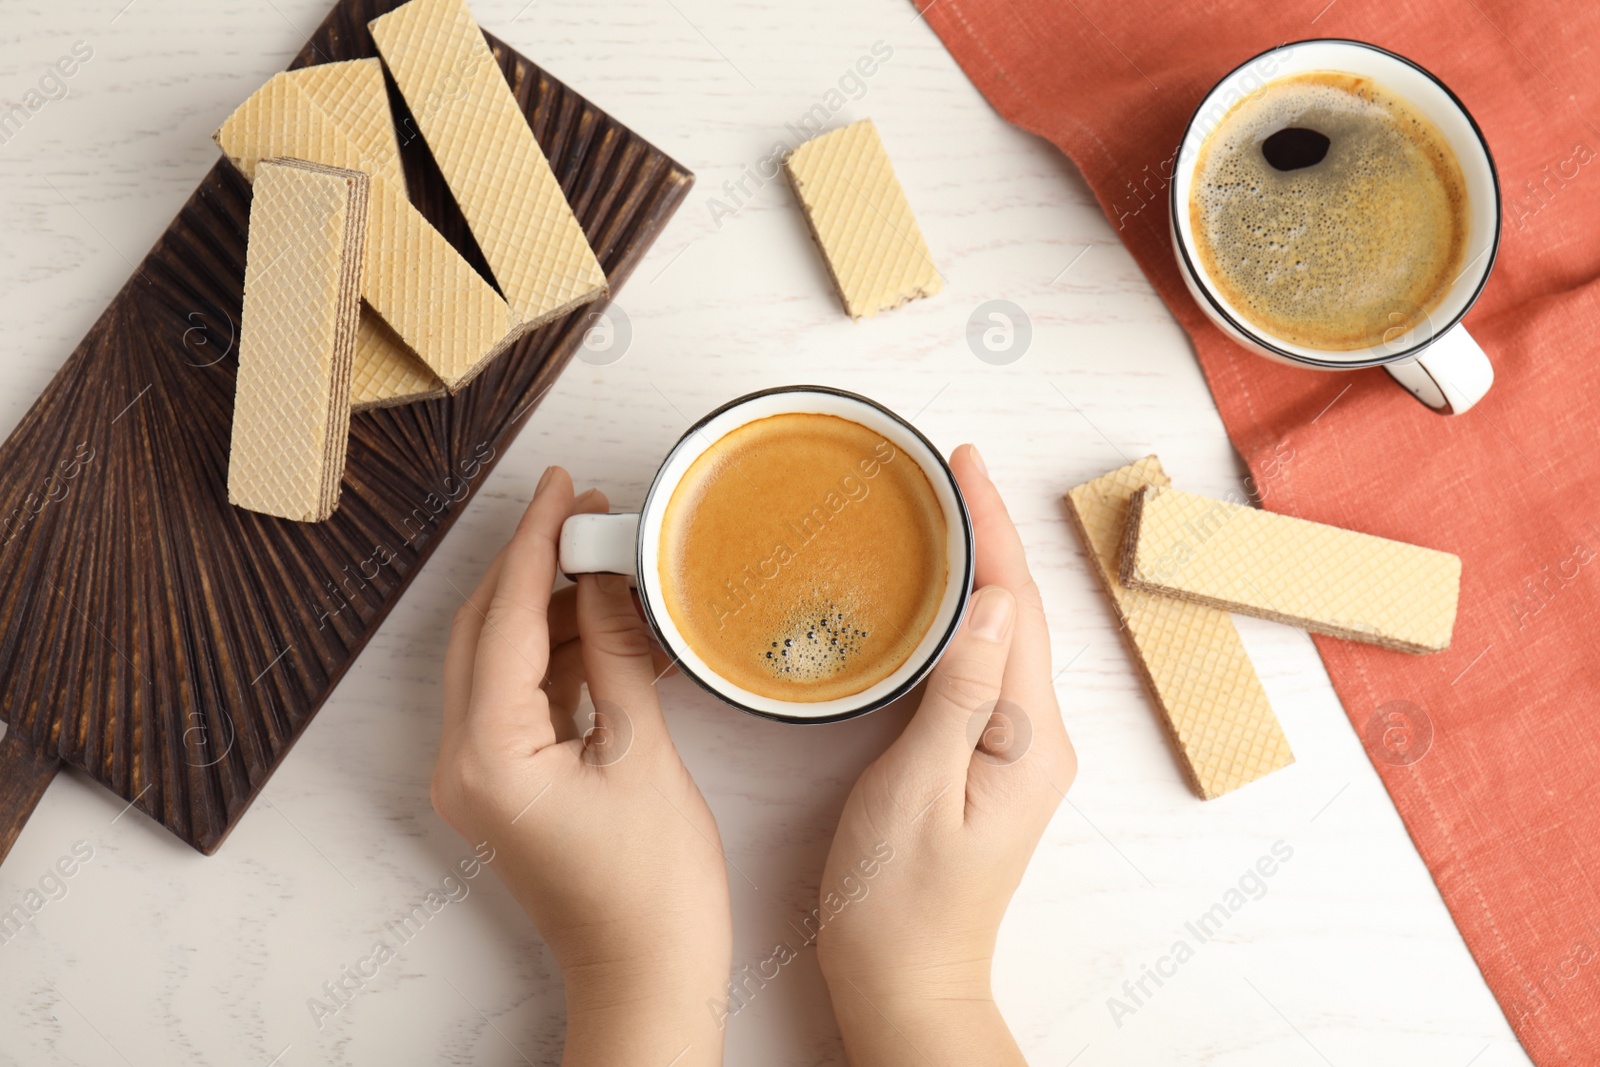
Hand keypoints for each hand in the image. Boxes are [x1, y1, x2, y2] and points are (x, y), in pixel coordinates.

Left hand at [432, 466, 730, 1065]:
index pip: (506, 619)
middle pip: (485, 631)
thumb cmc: (653, 891)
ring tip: (604, 554)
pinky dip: (557, 654)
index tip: (563, 486)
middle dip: (534, 564)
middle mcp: (462, 764)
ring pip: (499, 660)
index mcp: (489, 756)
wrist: (645, 977)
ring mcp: (478, 777)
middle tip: (587, 509)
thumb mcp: (645, 755)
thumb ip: (620, 655)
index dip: (537, 543)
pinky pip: (519, 697)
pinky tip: (604, 620)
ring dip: (546, 606)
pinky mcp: (503, 785)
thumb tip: (610, 577)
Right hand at [816, 444, 1076, 1065]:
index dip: (992, 529)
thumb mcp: (917, 791)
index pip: (1017, 607)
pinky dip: (963, 616)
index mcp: (1029, 739)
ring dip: (980, 570)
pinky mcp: (987, 763)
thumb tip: (993, 603)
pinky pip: (983, 668)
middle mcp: (1037, 738)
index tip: (965, 466)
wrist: (906, 985)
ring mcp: (1016, 752)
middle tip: (949, 471)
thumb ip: (957, 695)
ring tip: (945, 513)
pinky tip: (938, 599)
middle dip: (990, 534)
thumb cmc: (899, 905)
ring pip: (1004, 635)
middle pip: (1020, 612)